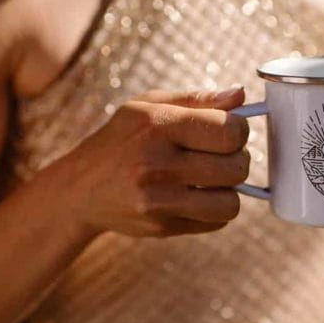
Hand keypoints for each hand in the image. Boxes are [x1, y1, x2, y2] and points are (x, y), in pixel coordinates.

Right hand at [66, 86, 250, 237]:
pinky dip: (215, 210)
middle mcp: (156, 164)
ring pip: (231, 203)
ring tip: (211, 179)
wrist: (81, 188)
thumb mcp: (149, 106)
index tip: (228, 132)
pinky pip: (217, 222)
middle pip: (236, 168)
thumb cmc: (123, 139)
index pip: (230, 132)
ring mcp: (158, 200)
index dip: (240, 131)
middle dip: (237, 160)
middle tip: (221, 156)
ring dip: (228, 191)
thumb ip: (198, 100)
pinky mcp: (162, 227)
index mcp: (157, 126)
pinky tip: (195, 196)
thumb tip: (242, 95)